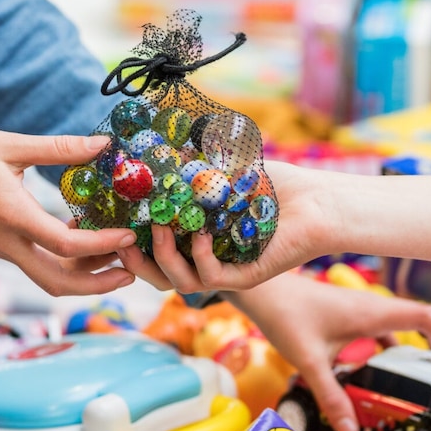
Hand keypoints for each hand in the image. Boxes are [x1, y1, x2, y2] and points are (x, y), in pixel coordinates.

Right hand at [0, 122, 136, 295]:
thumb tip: (103, 143)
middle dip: (98, 284)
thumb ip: (59, 148)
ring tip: (116, 257)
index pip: (65, 245)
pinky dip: (63, 259)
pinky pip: (34, 262)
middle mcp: (4, 241)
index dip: (103, 245)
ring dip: (82, 274)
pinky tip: (82, 234)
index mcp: (10, 216)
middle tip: (132, 272)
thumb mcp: (8, 143)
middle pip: (58, 282)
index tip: (128, 235)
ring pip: (46, 277)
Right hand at [120, 161, 332, 292]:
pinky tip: (202, 234)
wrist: (317, 200)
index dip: (131, 244)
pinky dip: (202, 257)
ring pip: (181, 283)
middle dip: (136, 263)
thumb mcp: (223, 170)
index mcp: (197, 241)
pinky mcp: (247, 277)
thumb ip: (191, 166)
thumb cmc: (272, 185)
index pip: (156, 251)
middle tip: (122, 243)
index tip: (113, 225)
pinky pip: (214, 277)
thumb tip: (156, 148)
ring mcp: (227, 272)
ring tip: (160, 229)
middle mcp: (208, 260)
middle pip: (160, 277)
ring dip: (165, 258)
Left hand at [225, 272, 430, 430]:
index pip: (426, 318)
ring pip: (398, 329)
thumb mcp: (309, 362)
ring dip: (412, 351)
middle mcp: (371, 308)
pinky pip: (378, 333)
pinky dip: (386, 351)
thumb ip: (330, 396)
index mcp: (372, 313)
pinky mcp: (346, 316)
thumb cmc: (285, 316)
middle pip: (419, 324)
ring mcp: (359, 311)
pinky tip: (377, 375)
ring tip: (422, 381)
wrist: (261, 291)